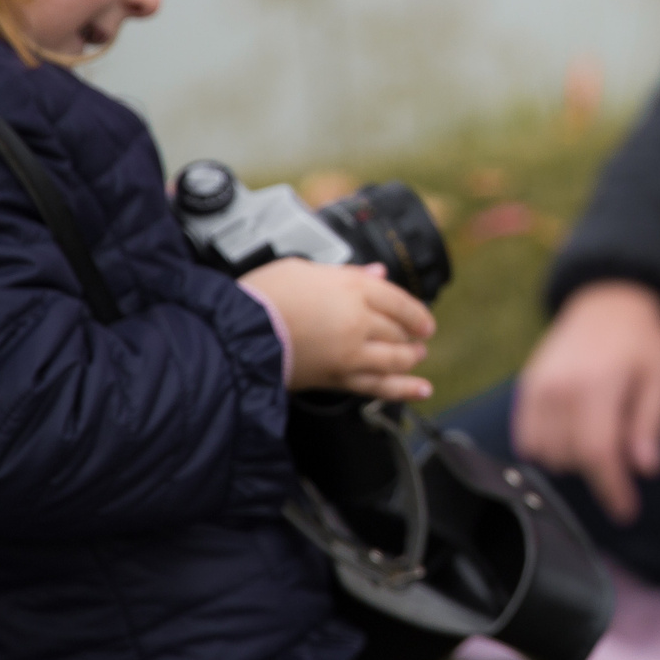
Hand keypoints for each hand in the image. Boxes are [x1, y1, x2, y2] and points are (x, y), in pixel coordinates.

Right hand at [241, 259, 435, 401]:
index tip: (423, 318)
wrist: (237, 333)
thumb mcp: (305, 269)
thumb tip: (376, 273)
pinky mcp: (338, 379)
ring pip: (395, 358)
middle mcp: (358, 321)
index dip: (416, 311)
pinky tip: (421, 389)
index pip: (398, 300)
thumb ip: (347, 274)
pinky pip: (379, 386)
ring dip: (410, 358)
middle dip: (411, 334)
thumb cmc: (264, 296)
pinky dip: (404, 389)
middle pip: (398, 330)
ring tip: (416, 357)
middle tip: (418, 337)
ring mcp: (350, 353)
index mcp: (352, 289)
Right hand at [513, 280, 659, 524]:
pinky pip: (527, 438)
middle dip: (599, 470)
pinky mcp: (528, 386)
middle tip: (624, 451)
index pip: (598, 453)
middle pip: (572, 458)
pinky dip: (547, 448)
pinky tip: (572, 435)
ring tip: (600, 435)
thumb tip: (646, 469)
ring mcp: (539, 387)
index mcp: (598, 384)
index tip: (627, 511)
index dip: (612, 489)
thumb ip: (650, 423)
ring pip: (546, 453)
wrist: (609, 298)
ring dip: (574, 459)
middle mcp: (561, 387)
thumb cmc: (642, 338)